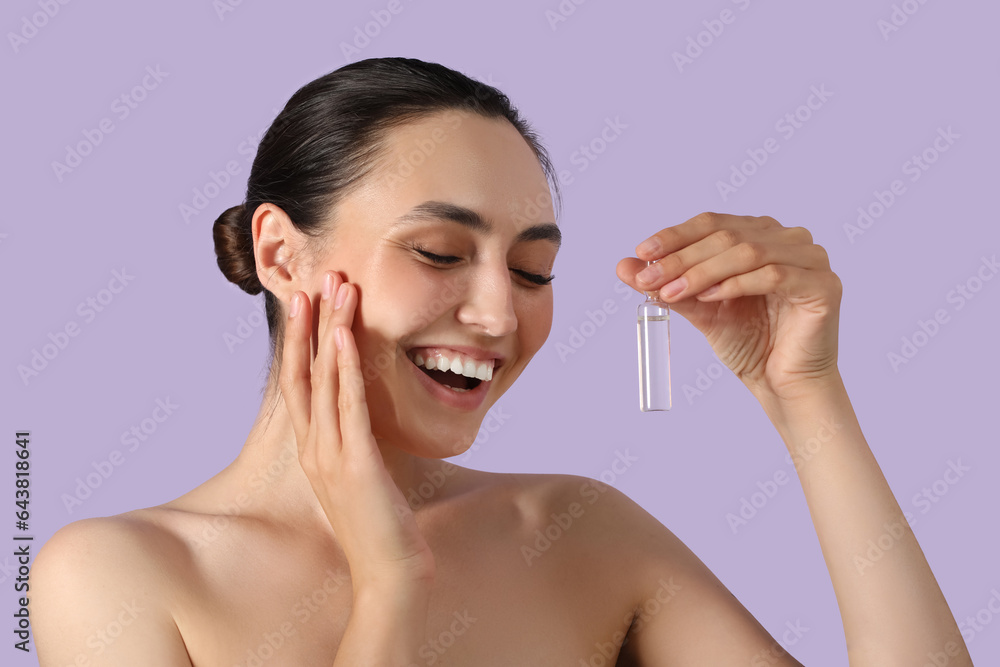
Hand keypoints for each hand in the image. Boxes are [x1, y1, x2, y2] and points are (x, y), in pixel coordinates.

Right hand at [280, 271, 434, 588]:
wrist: (390, 573)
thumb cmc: (381, 526)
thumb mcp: (362, 476)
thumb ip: (356, 444)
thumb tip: (363, 416)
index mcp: (314, 450)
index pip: (300, 384)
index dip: (301, 342)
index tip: (308, 302)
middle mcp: (314, 448)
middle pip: (303, 373)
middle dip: (309, 324)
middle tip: (317, 278)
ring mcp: (330, 455)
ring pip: (324, 380)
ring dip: (329, 331)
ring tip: (336, 289)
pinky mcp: (354, 463)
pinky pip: (347, 405)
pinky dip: (344, 367)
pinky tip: (343, 337)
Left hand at [616, 213, 842, 402]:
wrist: (781, 383)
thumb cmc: (748, 343)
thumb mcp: (699, 309)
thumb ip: (668, 285)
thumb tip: (624, 266)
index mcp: (760, 234)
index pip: (712, 224)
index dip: (675, 236)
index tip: (641, 254)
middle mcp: (788, 238)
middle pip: (726, 236)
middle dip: (682, 258)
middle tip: (648, 279)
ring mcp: (810, 258)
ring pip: (747, 252)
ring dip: (703, 271)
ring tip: (672, 292)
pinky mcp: (823, 284)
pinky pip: (773, 275)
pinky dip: (736, 284)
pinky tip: (710, 298)